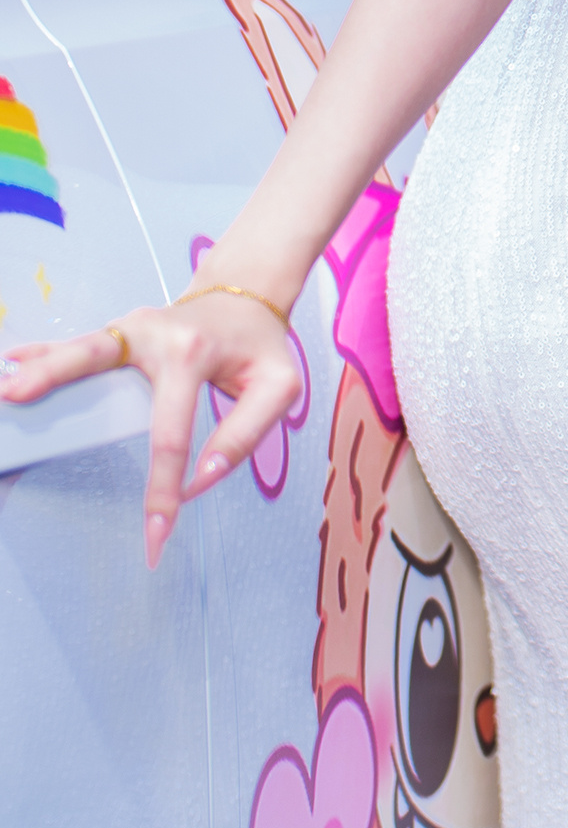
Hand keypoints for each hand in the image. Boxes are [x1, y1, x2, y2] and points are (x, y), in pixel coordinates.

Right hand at [0, 286, 302, 567]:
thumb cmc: (260, 344)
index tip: (155, 532)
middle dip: (54, 378)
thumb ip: (247, 433)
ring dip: (39, 366)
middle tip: (16, 397)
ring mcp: (132, 328)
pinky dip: (44, 354)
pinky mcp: (121, 332)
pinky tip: (13, 362)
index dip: (163, 489)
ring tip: (5, 386)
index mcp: (192, 353)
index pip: (170, 435)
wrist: (247, 294)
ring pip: (79, 348)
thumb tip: (202, 478)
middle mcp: (154, 333)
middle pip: (96, 357)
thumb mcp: (280, 386)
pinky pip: (77, 344)